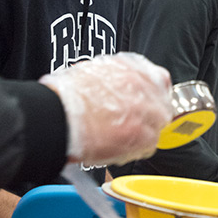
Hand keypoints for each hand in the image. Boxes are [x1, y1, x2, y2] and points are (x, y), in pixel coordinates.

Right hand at [40, 52, 171, 164]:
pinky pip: (148, 145)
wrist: (55, 115)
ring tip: (122, 136)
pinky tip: (119, 147)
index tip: (149, 100)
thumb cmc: (65, 95)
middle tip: (135, 122)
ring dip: (145, 132)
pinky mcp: (139, 135)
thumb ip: (114, 76)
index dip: (154, 93)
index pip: (159, 79)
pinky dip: (136, 148)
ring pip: (158, 126)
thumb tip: (118, 84)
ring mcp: (144, 112)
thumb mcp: (92, 70)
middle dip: (151, 115)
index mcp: (131, 69)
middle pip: (162, 104)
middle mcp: (142, 87)